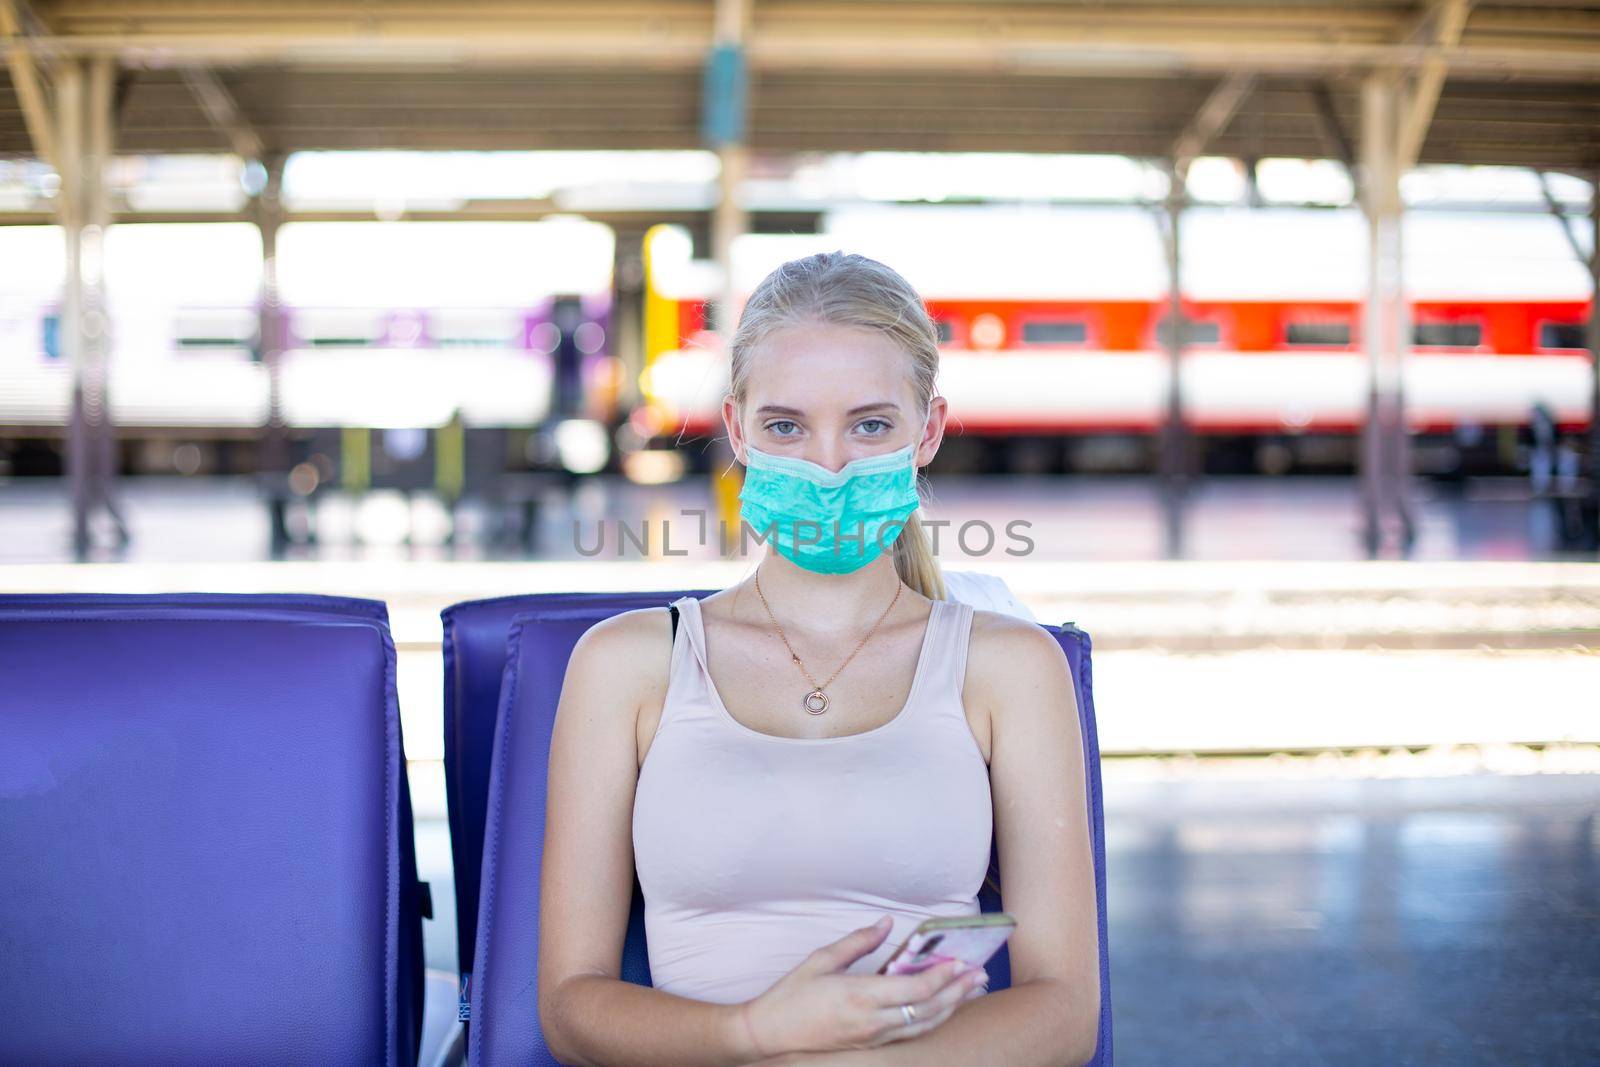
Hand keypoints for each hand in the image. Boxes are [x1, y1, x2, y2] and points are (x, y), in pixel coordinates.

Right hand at [736, 915, 988, 1058]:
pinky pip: (909, 1034)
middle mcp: (872, 1021)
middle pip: (928, 1010)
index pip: (915, 991)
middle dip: (957, 991)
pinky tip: (942, 1008)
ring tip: (970, 990)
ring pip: (923, 1026)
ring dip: (950, 1007)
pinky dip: (931, 1020)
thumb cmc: (792, 995)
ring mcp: (872, 1037)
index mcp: (860, 996)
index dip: (943, 977)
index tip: (961, 961)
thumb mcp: (821, 959)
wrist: (770, 1033)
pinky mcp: (869, 1045)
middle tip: (979, 974)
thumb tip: (887, 923)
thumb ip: (858, 941)